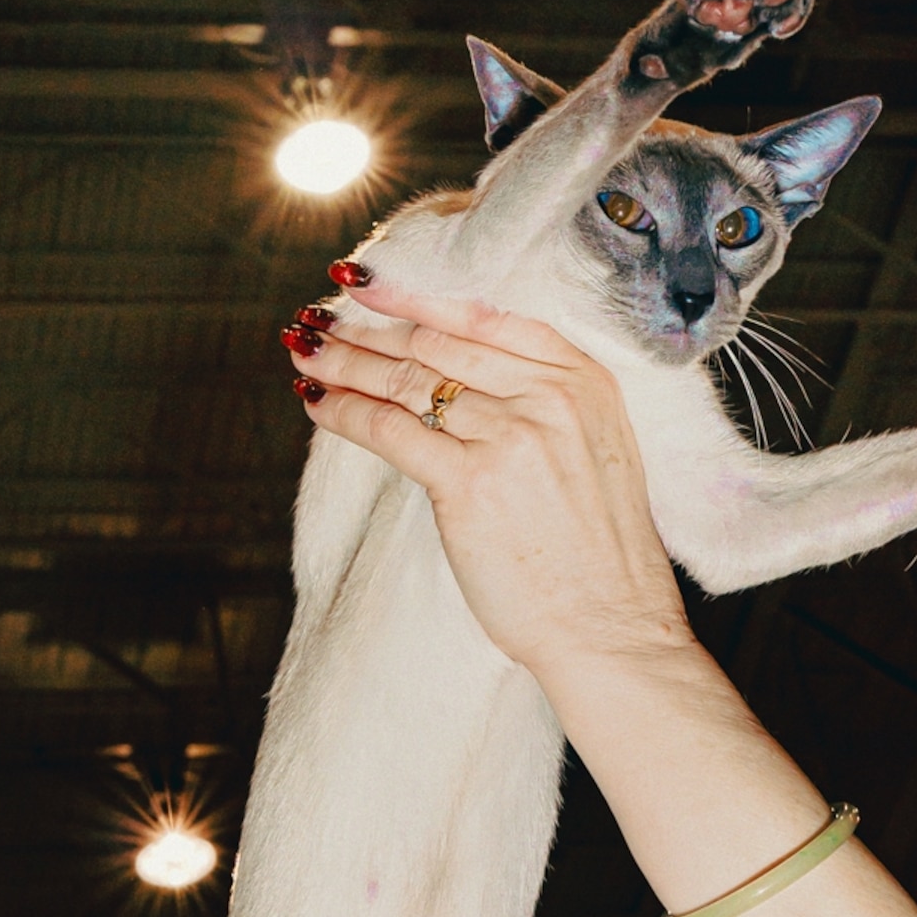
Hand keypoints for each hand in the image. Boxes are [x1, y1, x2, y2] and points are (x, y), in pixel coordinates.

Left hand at [283, 275, 691, 682]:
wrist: (611, 628)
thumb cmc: (599, 560)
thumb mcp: (597, 453)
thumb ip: (545, 407)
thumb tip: (463, 387)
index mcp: (583, 381)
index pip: (483, 319)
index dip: (416, 299)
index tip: (371, 288)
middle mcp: (547, 397)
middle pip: (435, 345)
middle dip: (369, 330)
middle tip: (321, 319)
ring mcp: (508, 437)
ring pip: (406, 383)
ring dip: (344, 363)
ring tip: (306, 352)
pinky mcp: (469, 483)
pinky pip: (389, 431)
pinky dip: (344, 412)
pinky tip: (315, 400)